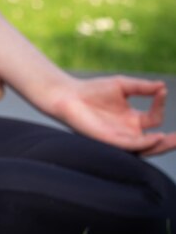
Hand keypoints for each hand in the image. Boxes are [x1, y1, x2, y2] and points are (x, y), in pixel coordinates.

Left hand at [53, 76, 175, 154]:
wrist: (69, 96)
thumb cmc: (92, 91)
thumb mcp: (123, 86)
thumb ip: (142, 87)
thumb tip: (162, 86)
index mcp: (131, 120)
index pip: (155, 118)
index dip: (160, 104)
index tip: (161, 91)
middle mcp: (126, 132)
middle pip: (153, 141)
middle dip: (170, 141)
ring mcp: (117, 138)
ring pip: (143, 148)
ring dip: (159, 145)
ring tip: (174, 139)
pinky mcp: (107, 141)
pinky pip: (129, 146)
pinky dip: (143, 143)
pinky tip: (154, 137)